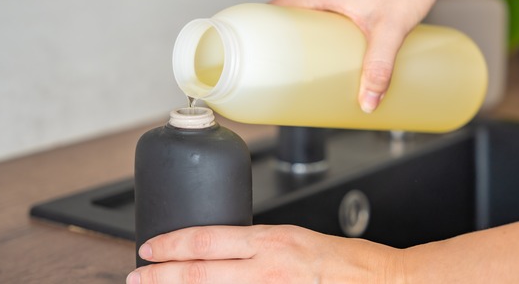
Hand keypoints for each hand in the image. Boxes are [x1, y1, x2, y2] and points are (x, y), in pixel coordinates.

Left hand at [127, 224, 403, 283]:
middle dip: (161, 276)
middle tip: (136, 277)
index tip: (150, 248)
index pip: (207, 239)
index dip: (172, 244)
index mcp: (272, 241)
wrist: (382, 283)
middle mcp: (267, 269)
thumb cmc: (347, 263)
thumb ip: (260, 248)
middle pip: (199, 272)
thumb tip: (226, 255)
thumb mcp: (298, 240)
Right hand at [271, 0, 444, 112]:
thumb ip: (379, 68)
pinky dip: (319, 34)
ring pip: (306, 18)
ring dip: (302, 41)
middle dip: (282, 47)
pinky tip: (330, 53)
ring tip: (304, 70)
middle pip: (287, 19)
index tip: (255, 60)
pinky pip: (323, 15)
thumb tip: (368, 101)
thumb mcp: (390, 32)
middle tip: (282, 75)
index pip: (272, 12)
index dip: (259, 36)